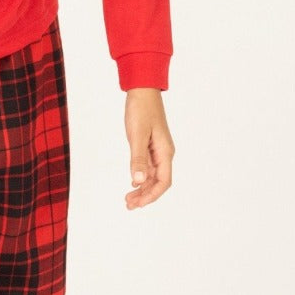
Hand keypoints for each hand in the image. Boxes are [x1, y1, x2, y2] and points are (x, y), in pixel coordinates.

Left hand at [124, 88, 174, 208]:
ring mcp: (158, 150)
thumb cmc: (141, 109)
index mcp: (165, 152)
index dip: (152, 195)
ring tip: (128, 199)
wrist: (142, 90)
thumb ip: (138, 158)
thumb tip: (138, 181)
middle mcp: (164, 153)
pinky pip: (148, 167)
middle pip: (159, 182)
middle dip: (146, 195)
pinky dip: (141, 177)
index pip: (164, 181)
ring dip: (142, 188)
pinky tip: (133, 184)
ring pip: (153, 176)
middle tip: (129, 205)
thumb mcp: (137, 135)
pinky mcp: (150, 145)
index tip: (138, 204)